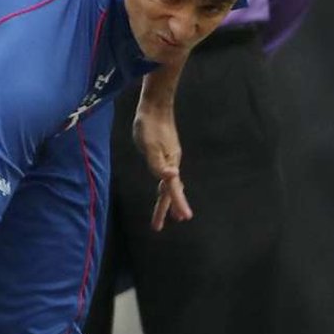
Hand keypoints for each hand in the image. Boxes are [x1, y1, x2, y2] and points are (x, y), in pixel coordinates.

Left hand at [133, 98, 192, 230]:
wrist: (155, 106)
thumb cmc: (149, 125)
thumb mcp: (149, 146)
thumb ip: (158, 163)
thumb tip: (172, 177)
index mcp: (170, 164)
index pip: (173, 189)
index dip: (177, 204)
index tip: (185, 218)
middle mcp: (172, 163)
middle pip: (170, 190)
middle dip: (166, 209)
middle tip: (157, 227)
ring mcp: (170, 157)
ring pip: (170, 183)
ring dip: (168, 199)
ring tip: (170, 213)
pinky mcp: (166, 152)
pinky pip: (167, 175)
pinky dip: (167, 185)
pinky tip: (166, 183)